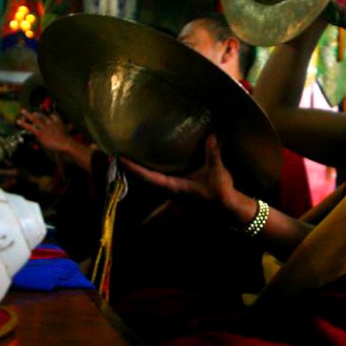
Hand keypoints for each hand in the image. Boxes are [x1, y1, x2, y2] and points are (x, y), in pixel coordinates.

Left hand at [17, 109, 71, 153]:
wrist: (65, 143)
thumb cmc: (67, 140)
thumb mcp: (68, 131)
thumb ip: (68, 127)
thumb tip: (71, 125)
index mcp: (57, 120)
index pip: (51, 114)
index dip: (47, 110)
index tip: (43, 106)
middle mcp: (50, 121)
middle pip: (42, 115)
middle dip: (36, 113)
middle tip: (31, 112)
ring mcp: (44, 126)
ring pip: (34, 118)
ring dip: (28, 114)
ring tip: (22, 111)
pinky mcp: (40, 132)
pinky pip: (30, 127)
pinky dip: (24, 124)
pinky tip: (19, 121)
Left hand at [119, 134, 245, 218]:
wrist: (228, 209)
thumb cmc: (221, 193)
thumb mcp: (218, 173)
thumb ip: (213, 154)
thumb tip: (211, 135)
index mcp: (174, 187)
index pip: (149, 177)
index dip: (133, 168)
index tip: (120, 158)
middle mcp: (170, 189)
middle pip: (143, 179)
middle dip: (130, 168)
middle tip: (117, 153)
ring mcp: (173, 190)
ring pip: (150, 180)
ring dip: (139, 170)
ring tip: (129, 155)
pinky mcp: (178, 188)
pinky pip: (158, 179)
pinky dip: (150, 170)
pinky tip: (150, 160)